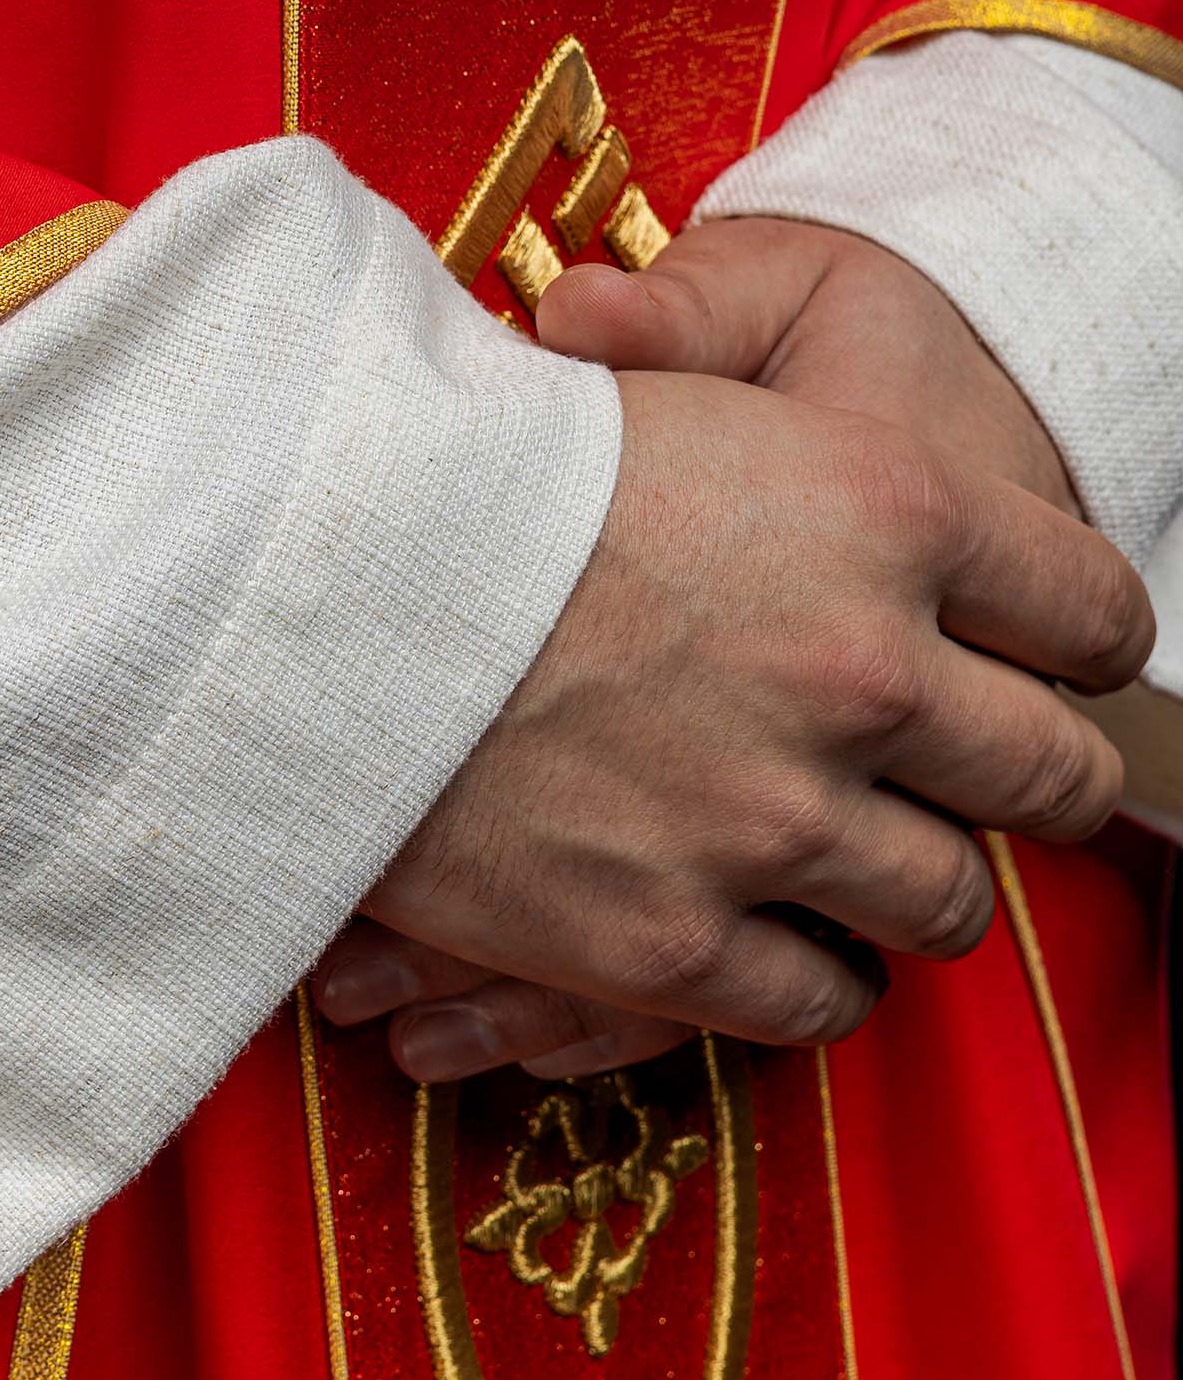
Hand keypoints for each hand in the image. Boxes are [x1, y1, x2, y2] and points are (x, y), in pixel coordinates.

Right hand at [315, 237, 1148, 1083]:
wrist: (287, 586)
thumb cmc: (458, 466)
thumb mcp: (647, 384)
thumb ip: (762, 409)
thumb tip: (751, 376)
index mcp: (882, 503)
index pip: (1091, 606)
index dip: (1071, 637)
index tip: (1034, 654)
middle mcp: (862, 670)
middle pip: (1056, 776)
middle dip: (1021, 777)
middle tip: (964, 772)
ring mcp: (771, 820)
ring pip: (946, 904)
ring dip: (907, 882)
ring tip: (844, 851)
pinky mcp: (671, 943)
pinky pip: (822, 1003)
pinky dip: (805, 976)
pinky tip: (760, 926)